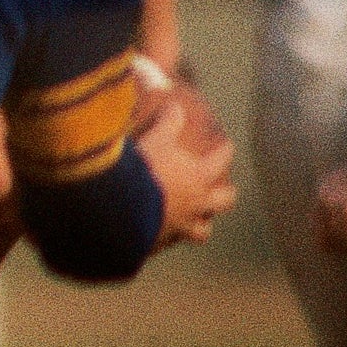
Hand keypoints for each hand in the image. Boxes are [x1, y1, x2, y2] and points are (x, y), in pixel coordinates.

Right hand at [135, 97, 237, 249]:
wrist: (121, 205)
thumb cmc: (144, 169)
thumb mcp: (156, 139)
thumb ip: (168, 122)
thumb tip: (175, 104)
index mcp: (199, 176)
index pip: (222, 159)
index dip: (224, 150)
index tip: (225, 146)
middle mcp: (197, 202)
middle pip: (224, 200)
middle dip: (224, 194)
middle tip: (219, 188)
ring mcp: (181, 224)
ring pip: (202, 230)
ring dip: (201, 223)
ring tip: (195, 219)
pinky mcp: (162, 240)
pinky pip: (170, 242)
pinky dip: (168, 237)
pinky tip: (160, 234)